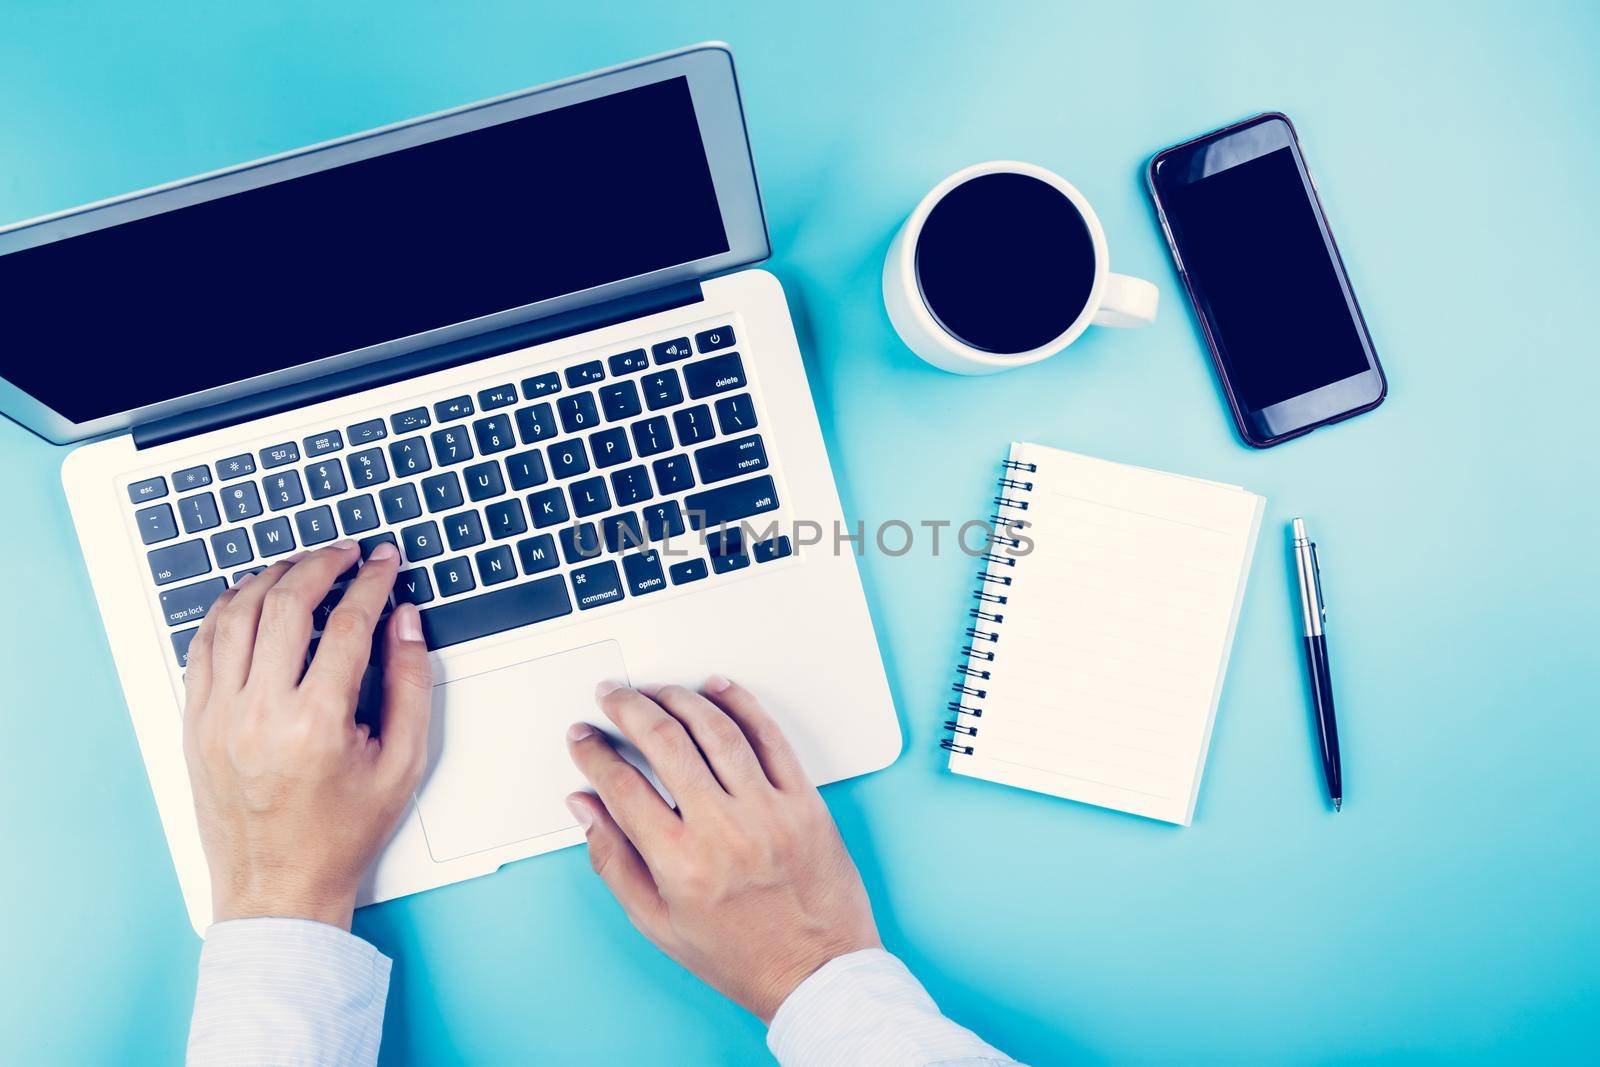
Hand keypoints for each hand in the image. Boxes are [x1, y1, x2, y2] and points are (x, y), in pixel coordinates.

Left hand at [181, 540, 432, 929]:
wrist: (278, 890)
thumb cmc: (342, 833)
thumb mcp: (403, 764)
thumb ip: (411, 684)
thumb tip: (406, 621)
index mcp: (317, 724)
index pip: (348, 624)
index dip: (373, 582)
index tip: (386, 562)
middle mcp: (260, 714)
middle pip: (287, 604)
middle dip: (322, 564)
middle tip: (347, 552)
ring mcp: (218, 717)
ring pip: (237, 615)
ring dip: (272, 577)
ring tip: (301, 565)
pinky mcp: (195, 724)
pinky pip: (202, 647)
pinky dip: (227, 610)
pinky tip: (251, 597)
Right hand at [565, 677, 879, 1021]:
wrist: (817, 973)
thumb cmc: (741, 955)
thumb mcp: (658, 923)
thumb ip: (613, 860)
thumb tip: (584, 807)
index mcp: (681, 865)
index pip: (622, 787)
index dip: (593, 754)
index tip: (583, 739)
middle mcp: (724, 831)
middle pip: (665, 742)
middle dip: (628, 709)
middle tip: (613, 697)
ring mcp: (769, 811)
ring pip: (716, 730)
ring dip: (679, 699)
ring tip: (656, 691)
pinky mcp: (805, 801)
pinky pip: (770, 737)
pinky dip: (741, 704)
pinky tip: (717, 689)